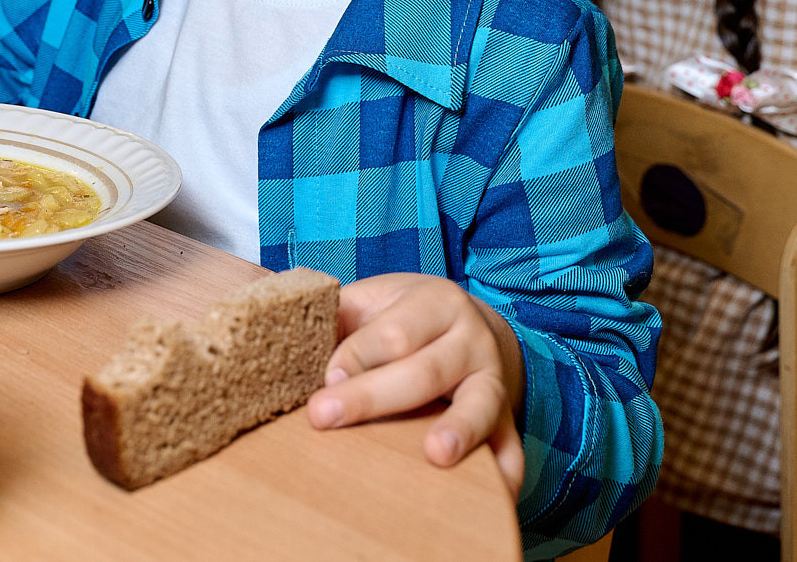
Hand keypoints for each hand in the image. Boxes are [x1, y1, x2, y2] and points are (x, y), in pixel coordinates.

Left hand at [307, 274, 525, 497]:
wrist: (463, 322)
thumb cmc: (402, 315)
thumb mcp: (373, 301)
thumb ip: (338, 317)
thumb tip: (285, 338)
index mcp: (435, 302)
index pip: (393, 332)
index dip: (355, 355)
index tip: (324, 379)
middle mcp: (471, 339)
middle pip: (424, 371)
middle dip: (372, 396)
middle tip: (324, 416)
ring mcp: (493, 380)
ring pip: (480, 404)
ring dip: (459, 429)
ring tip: (436, 454)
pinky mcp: (507, 419)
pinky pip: (512, 448)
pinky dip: (504, 473)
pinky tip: (493, 495)